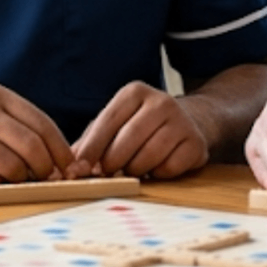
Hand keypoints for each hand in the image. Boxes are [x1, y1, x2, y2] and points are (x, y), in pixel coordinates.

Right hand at [0, 84, 76, 185]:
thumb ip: (21, 126)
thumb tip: (63, 161)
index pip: (42, 124)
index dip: (61, 150)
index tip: (70, 167)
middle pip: (31, 146)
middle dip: (45, 168)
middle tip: (46, 178)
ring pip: (12, 167)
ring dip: (21, 179)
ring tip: (17, 178)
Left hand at [68, 82, 210, 180]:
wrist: (188, 122)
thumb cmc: (141, 126)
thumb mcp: (115, 125)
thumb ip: (91, 142)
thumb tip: (70, 167)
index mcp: (134, 92)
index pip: (107, 121)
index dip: (91, 148)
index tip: (78, 169)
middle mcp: (160, 101)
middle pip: (127, 141)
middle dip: (112, 163)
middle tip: (108, 173)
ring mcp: (181, 122)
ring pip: (148, 157)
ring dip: (135, 170)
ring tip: (133, 168)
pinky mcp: (196, 143)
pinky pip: (169, 168)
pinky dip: (158, 174)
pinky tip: (157, 167)